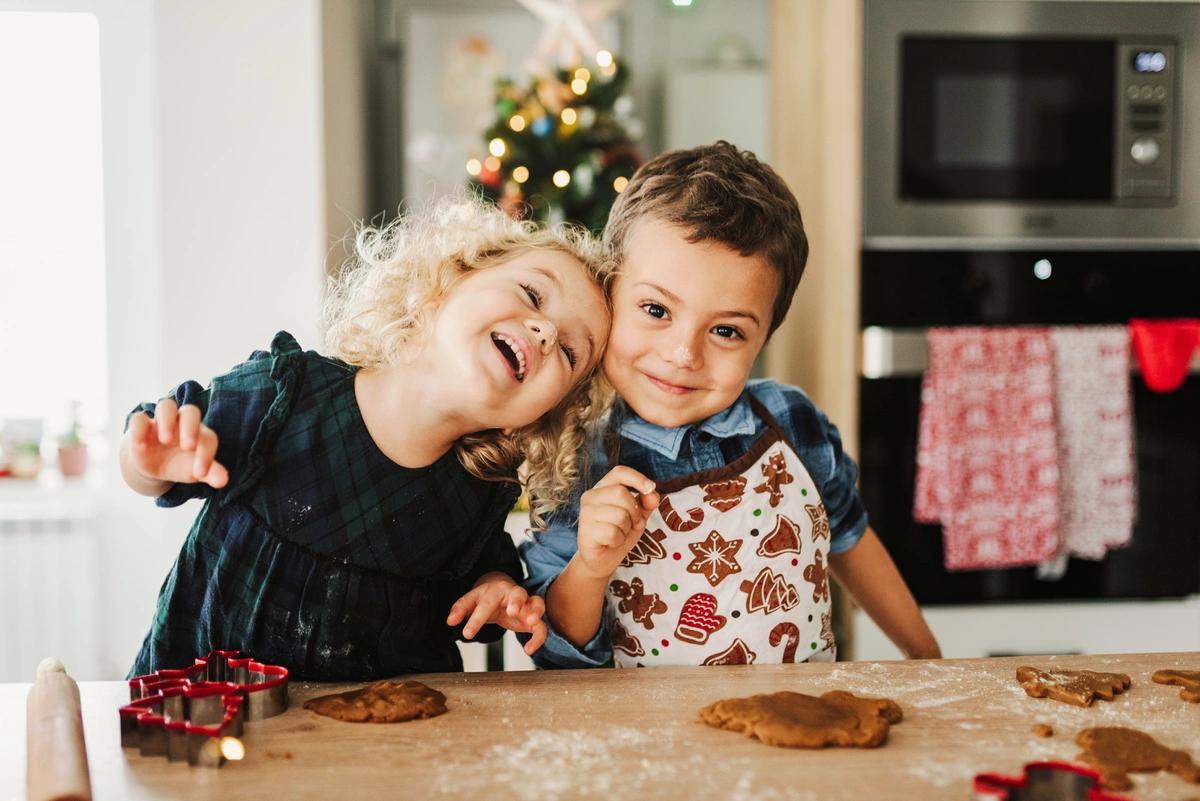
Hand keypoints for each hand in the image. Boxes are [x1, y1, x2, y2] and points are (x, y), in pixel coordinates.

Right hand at [125, 399, 227, 487]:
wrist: (154, 464)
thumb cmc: (181, 464)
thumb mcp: (194, 471)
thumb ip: (210, 473)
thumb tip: (223, 482)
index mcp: (200, 433)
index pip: (208, 438)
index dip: (206, 455)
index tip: (200, 473)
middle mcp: (182, 423)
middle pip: (190, 412)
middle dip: (190, 427)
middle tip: (187, 447)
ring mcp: (161, 422)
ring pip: (166, 406)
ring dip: (167, 420)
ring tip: (165, 440)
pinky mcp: (142, 426)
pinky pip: (139, 419)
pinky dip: (139, 429)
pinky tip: (141, 447)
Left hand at [447, 572, 546, 655]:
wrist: (502, 590)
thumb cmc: (487, 597)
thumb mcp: (472, 600)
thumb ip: (461, 609)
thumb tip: (450, 621)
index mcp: (495, 590)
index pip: (486, 602)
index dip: (476, 618)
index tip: (467, 634)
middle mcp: (513, 594)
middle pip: (518, 593)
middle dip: (516, 601)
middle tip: (512, 611)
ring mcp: (526, 605)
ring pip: (537, 603)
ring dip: (536, 611)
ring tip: (532, 621)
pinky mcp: (534, 618)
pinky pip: (541, 627)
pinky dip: (538, 638)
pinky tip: (528, 650)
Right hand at [574, 466, 659, 581]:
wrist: (603, 559)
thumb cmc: (620, 532)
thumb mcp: (638, 515)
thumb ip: (647, 502)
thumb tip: (652, 494)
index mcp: (603, 487)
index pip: (619, 472)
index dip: (637, 478)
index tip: (651, 488)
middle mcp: (591, 496)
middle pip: (621, 493)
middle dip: (635, 512)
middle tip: (633, 524)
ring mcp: (585, 513)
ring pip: (619, 515)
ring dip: (627, 529)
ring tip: (619, 534)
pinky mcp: (584, 531)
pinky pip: (612, 533)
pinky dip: (619, 540)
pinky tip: (611, 543)